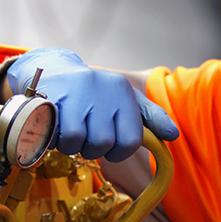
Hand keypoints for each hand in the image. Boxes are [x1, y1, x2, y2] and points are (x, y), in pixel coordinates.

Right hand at [7, 47, 178, 161]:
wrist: (53, 69)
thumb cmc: (95, 92)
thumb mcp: (126, 98)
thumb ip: (151, 117)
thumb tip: (173, 135)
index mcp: (122, 91)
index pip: (131, 139)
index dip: (119, 152)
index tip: (110, 148)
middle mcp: (100, 89)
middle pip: (102, 143)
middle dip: (92, 149)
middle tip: (86, 139)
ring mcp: (73, 93)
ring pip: (75, 141)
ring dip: (70, 146)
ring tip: (69, 132)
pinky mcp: (48, 98)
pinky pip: (52, 134)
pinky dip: (52, 140)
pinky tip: (54, 130)